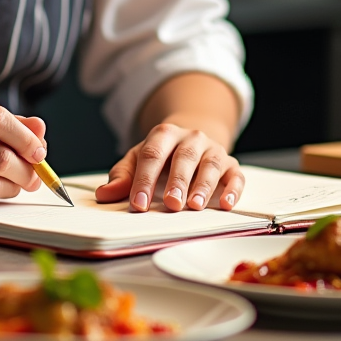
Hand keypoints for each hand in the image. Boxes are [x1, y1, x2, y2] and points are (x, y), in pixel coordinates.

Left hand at [95, 123, 243, 212]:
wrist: (191, 140)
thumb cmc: (162, 155)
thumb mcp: (138, 160)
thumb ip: (122, 177)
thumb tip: (104, 194)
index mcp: (164, 135)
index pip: (152, 155)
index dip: (144, 180)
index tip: (138, 203)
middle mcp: (191, 138)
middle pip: (183, 158)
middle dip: (177, 181)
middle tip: (172, 204)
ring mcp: (213, 150)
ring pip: (210, 166)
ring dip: (203, 186)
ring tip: (195, 206)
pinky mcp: (231, 165)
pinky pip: (235, 175)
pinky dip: (232, 190)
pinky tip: (226, 204)